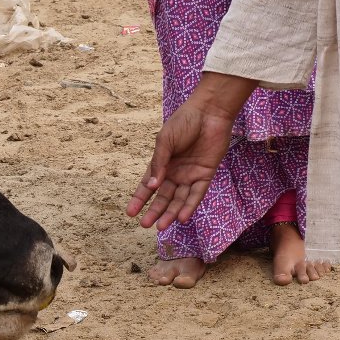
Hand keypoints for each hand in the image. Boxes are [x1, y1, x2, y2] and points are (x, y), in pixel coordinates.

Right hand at [127, 95, 241, 231]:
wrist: (209, 112)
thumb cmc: (184, 121)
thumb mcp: (165, 140)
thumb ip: (159, 163)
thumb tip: (152, 186)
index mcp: (162, 162)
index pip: (149, 185)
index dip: (139, 199)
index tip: (130, 213)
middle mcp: (175, 172)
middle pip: (163, 196)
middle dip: (154, 211)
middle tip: (145, 225)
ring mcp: (190, 174)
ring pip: (179, 199)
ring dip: (171, 213)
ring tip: (161, 227)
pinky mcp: (206, 174)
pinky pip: (197, 194)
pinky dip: (189, 206)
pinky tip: (182, 218)